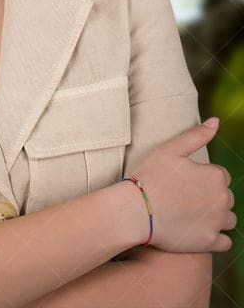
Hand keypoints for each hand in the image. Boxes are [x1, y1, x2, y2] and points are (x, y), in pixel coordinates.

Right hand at [128, 119, 235, 252]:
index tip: (184, 181)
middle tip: (184, 197)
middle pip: (226, 197)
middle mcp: (222, 199)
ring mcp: (217, 222)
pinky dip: (215, 237)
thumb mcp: (169, 149)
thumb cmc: (150, 176)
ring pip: (228, 219)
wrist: (135, 210)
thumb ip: (196, 135)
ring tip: (191, 214)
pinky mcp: (210, 242)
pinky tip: (197, 230)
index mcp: (215, 176)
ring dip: (216, 217)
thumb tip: (216, 121)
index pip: (220, 175)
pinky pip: (225, 242)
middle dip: (211, 197)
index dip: (202, 177)